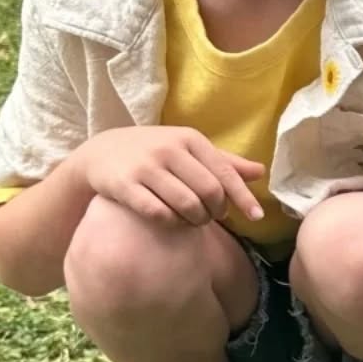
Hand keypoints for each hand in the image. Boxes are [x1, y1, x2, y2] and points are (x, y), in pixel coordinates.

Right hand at [78, 127, 264, 226]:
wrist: (101, 153)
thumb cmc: (155, 153)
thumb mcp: (188, 150)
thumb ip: (223, 162)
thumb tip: (260, 171)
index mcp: (189, 139)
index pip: (224, 173)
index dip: (242, 197)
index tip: (255, 217)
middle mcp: (169, 149)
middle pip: (209, 192)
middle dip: (216, 211)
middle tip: (211, 217)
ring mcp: (145, 167)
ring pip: (187, 205)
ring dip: (196, 220)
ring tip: (193, 220)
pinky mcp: (125, 185)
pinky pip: (159, 214)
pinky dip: (172, 223)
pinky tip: (172, 221)